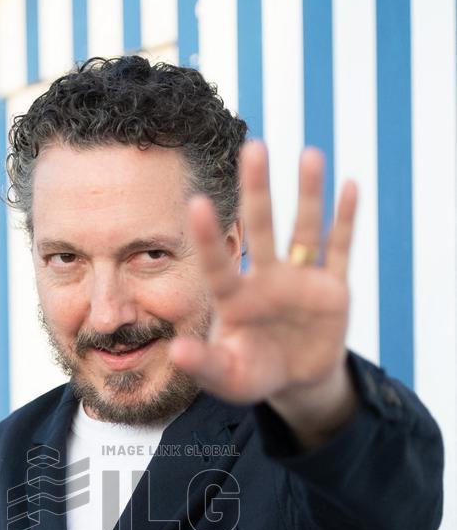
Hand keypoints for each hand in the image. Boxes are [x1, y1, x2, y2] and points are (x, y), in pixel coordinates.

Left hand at [170, 142, 358, 447]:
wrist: (296, 381)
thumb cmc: (254, 374)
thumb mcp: (227, 378)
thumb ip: (203, 365)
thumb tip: (178, 352)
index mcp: (235, 298)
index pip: (218, 264)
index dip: (209, 237)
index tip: (197, 204)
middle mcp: (266, 279)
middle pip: (261, 228)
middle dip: (258, 191)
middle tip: (254, 148)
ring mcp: (300, 279)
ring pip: (304, 229)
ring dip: (308, 194)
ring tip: (309, 155)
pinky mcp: (332, 288)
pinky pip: (340, 249)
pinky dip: (346, 220)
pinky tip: (350, 187)